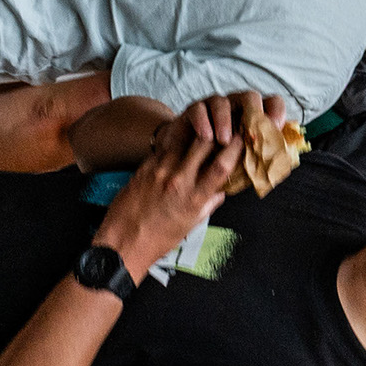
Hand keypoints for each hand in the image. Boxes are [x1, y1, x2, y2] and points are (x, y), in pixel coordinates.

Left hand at [91, 109, 239, 267]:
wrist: (122, 242)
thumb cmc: (158, 238)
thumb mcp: (191, 224)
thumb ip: (208, 204)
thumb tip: (221, 191)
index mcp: (194, 198)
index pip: (221, 165)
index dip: (235, 148)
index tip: (242, 138)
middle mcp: (179, 181)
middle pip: (204, 144)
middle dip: (218, 131)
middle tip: (225, 124)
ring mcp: (159, 171)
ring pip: (183, 140)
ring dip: (197, 131)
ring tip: (205, 125)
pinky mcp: (144, 167)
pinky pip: (164, 148)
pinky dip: (175, 141)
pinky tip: (180, 139)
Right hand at [162, 89, 281, 154]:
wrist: (187, 157)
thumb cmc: (220, 158)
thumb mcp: (242, 158)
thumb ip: (258, 155)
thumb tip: (277, 166)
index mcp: (253, 115)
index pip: (272, 102)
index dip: (277, 111)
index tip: (276, 127)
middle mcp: (235, 106)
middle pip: (250, 97)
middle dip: (253, 111)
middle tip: (251, 132)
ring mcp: (213, 106)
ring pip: (222, 102)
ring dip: (225, 120)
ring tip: (224, 141)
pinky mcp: (193, 110)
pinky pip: (198, 109)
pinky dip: (203, 121)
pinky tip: (206, 137)